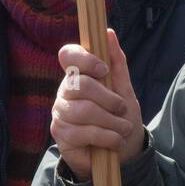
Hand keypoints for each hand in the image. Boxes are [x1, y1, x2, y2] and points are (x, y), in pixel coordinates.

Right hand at [50, 30, 143, 181]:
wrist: (122, 152)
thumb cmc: (121, 117)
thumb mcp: (124, 89)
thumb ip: (117, 63)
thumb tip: (108, 33)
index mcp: (78, 75)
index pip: (68, 54)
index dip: (84, 58)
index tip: (104, 70)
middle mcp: (65, 91)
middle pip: (80, 84)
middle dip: (108, 98)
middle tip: (122, 109)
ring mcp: (60, 112)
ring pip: (83, 110)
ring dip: (111, 121)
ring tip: (123, 128)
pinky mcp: (60, 134)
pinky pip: (83, 131)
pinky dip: (106, 136)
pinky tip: (115, 140)